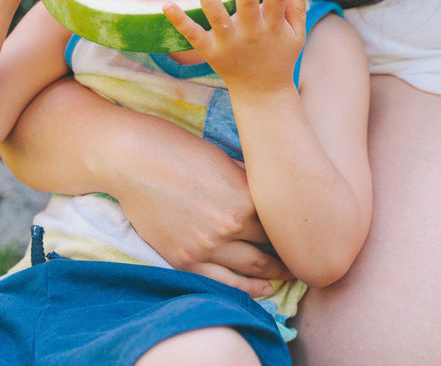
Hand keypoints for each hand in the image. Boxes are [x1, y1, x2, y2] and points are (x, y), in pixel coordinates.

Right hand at [108, 131, 292, 295]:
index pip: (282, 225)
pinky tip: (261, 291)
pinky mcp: (183, 259)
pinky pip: (220, 283)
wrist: (133, 161)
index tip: (307, 235)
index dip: (296, 231)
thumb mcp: (227, 162)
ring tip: (288, 278)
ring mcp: (205, 247)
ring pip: (250, 271)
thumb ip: (249, 185)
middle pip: (271, 251)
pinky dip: (244, 289)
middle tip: (306, 261)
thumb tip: (271, 197)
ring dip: (273, 277)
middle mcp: (230, 227)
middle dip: (290, 258)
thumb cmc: (180, 150)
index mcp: (246, 199)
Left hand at [163, 0, 304, 93]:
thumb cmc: (281, 58)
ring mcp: (229, 43)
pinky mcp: (211, 52)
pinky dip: (180, 22)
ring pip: (216, 14)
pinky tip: (167, 5)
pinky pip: (193, 36)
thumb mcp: (297, 36)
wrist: (262, 93)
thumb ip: (296, 9)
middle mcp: (250, 33)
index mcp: (272, 27)